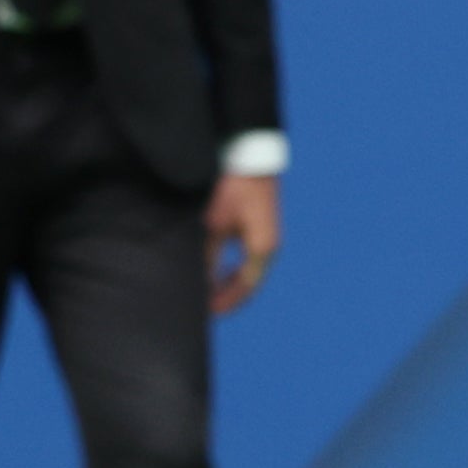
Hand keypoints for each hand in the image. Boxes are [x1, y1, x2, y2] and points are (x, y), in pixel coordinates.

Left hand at [205, 170, 280, 312]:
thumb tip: (199, 282)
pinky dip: (227, 265)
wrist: (249, 153)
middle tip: (200, 307)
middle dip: (223, 296)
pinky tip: (211, 267)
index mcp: (263, 248)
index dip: (224, 303)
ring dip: (225, 281)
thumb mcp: (214, 222)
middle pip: (246, 283)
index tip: (204, 314)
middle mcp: (267, 245)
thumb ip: (208, 255)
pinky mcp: (257, 225)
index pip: (244, 288)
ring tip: (202, 291)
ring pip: (245, 270)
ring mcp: (264, 236)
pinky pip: (244, 255)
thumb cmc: (233, 186)